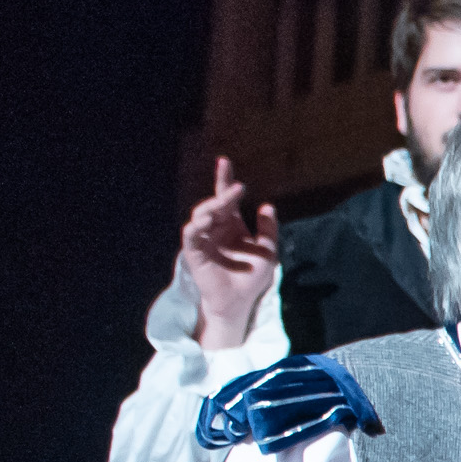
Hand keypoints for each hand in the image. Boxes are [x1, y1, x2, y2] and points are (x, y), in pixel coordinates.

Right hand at [178, 154, 281, 350]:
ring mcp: (204, 238)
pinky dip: (197, 226)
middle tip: (237, 188)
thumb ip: (268, 230)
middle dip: (224, 194)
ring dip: (212, 207)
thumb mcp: (268, 251)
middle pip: (214, 203)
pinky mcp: (195, 251)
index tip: (224, 161)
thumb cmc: (252, 276)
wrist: (239, 301)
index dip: (224, 179)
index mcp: (232, 224)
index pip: (226, 197)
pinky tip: (207, 221)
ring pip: (201, 214)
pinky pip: (192, 234)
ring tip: (224, 202)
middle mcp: (216, 228)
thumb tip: (267, 205)